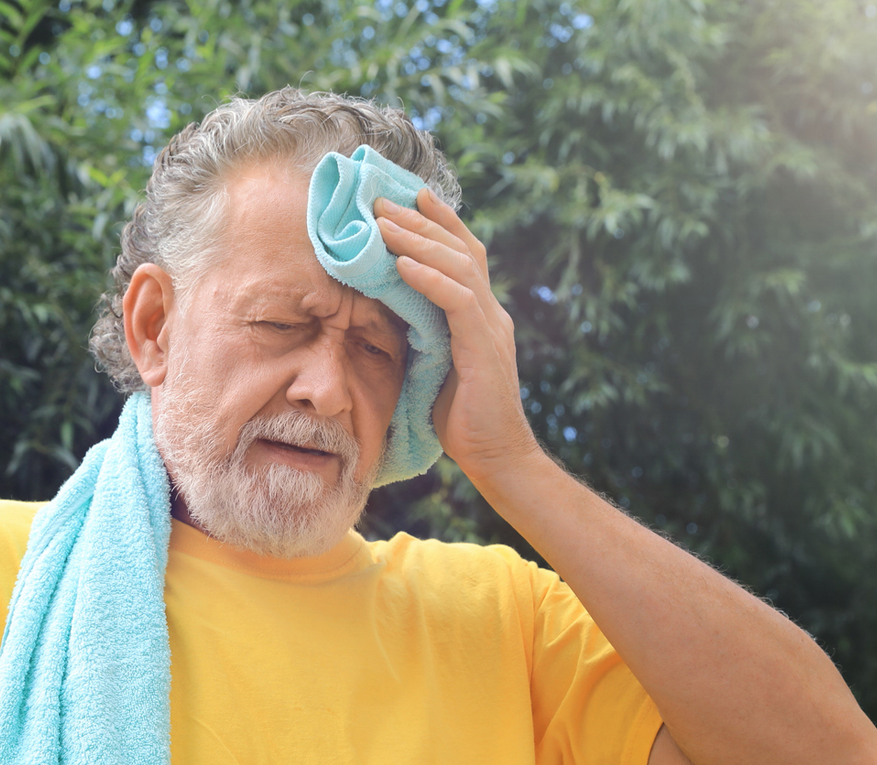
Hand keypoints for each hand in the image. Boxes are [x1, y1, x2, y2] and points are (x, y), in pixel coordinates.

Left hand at [376, 191, 542, 478]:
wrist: (496, 457)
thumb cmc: (461, 419)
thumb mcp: (434, 364)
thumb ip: (422, 333)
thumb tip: (385, 310)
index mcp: (481, 314)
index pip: (464, 254)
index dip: (439, 221)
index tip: (409, 195)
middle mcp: (491, 312)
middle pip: (459, 249)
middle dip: (420, 221)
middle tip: (381, 199)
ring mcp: (491, 327)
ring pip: (457, 266)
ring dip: (417, 240)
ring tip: (383, 222)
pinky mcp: (484, 347)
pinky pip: (457, 301)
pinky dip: (428, 278)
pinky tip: (401, 263)